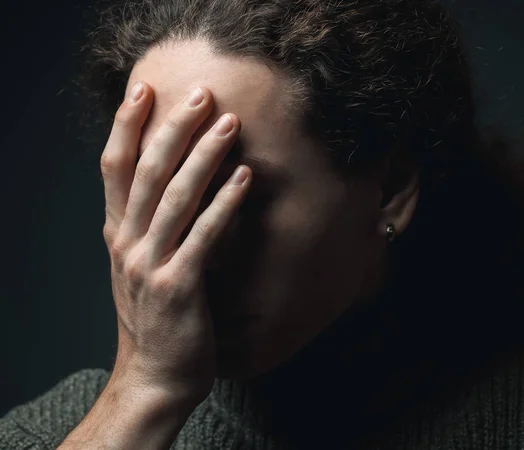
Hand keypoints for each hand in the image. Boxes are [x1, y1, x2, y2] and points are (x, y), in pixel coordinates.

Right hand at [100, 81, 251, 406]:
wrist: (156, 374)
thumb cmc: (157, 315)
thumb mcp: (141, 264)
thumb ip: (148, 225)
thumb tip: (173, 181)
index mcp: (118, 233)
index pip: (114, 167)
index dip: (126, 125)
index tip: (143, 88)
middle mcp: (128, 243)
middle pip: (145, 172)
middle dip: (172, 127)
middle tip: (201, 93)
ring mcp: (151, 265)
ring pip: (174, 198)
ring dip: (203, 156)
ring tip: (229, 123)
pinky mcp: (179, 287)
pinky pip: (204, 237)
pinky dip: (224, 204)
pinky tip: (244, 177)